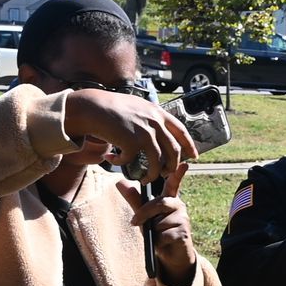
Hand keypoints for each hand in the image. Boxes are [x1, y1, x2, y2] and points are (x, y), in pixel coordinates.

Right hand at [62, 89, 196, 182]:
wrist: (92, 106)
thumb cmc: (110, 106)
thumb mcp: (136, 106)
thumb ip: (149, 116)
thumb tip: (158, 128)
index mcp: (157, 112)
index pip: (181, 131)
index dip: (189, 145)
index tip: (193, 156)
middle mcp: (155, 122)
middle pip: (174, 150)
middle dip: (172, 166)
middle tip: (166, 174)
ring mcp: (144, 132)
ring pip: (158, 162)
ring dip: (152, 174)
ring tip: (145, 179)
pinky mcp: (131, 142)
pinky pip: (131, 161)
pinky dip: (122, 164)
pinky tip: (113, 159)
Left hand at [123, 165, 197, 285]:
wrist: (170, 255)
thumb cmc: (157, 232)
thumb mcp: (144, 215)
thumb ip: (134, 199)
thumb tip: (119, 182)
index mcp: (169, 200)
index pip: (173, 184)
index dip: (178, 174)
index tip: (184, 164)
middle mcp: (178, 206)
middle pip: (160, 203)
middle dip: (145, 213)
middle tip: (134, 222)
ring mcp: (183, 219)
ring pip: (161, 222)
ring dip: (153, 231)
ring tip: (156, 236)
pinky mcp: (184, 233)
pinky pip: (165, 235)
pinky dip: (158, 241)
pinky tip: (161, 244)